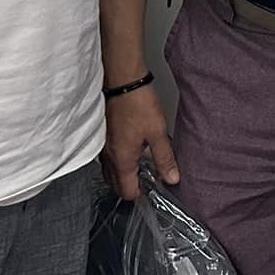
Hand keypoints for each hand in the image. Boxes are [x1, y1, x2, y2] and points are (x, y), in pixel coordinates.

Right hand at [105, 84, 178, 199]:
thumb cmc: (137, 103)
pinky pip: (107, 156)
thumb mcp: (158, 132)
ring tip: (139, 164)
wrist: (122, 81)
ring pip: (109, 170)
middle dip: (129, 186)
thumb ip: (164, 158)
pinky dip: (117, 160)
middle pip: (115, 184)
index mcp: (122, 160)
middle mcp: (109, 156)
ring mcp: (103, 145)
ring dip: (122, 173)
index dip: (140, 194)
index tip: (151, 189)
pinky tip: (129, 148)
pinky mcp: (102, 134)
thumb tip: (172, 178)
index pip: (127, 191)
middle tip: (146, 179)